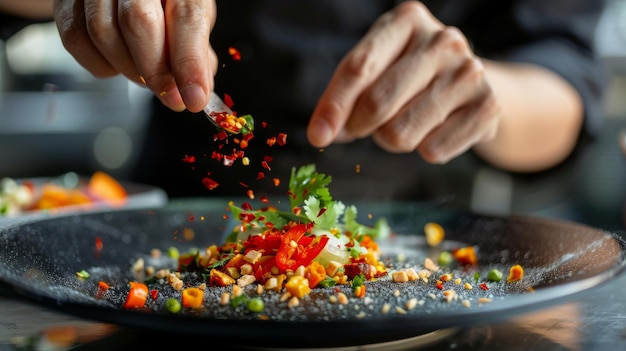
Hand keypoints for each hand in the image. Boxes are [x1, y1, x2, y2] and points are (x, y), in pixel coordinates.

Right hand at [53, 0, 216, 112]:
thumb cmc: (164, 2)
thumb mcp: (191, 17)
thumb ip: (196, 51)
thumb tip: (196, 90)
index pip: (186, 17)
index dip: (190, 62)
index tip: (194, 98)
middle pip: (138, 21)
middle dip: (155, 71)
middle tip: (169, 95)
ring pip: (102, 31)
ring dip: (128, 69)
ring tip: (145, 76)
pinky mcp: (66, 0)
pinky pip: (76, 39)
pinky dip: (99, 64)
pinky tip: (117, 63)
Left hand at [307, 1, 498, 163]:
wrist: (470, 84)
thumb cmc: (408, 76)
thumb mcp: (374, 71)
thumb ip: (344, 98)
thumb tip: (322, 134)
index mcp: (406, 20)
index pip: (358, 67)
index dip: (333, 106)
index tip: (317, 137)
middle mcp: (442, 40)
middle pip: (377, 104)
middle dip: (361, 126)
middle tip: (365, 127)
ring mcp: (469, 72)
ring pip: (400, 134)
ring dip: (392, 139)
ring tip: (406, 121)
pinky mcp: (488, 106)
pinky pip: (433, 151)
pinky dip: (425, 150)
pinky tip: (436, 129)